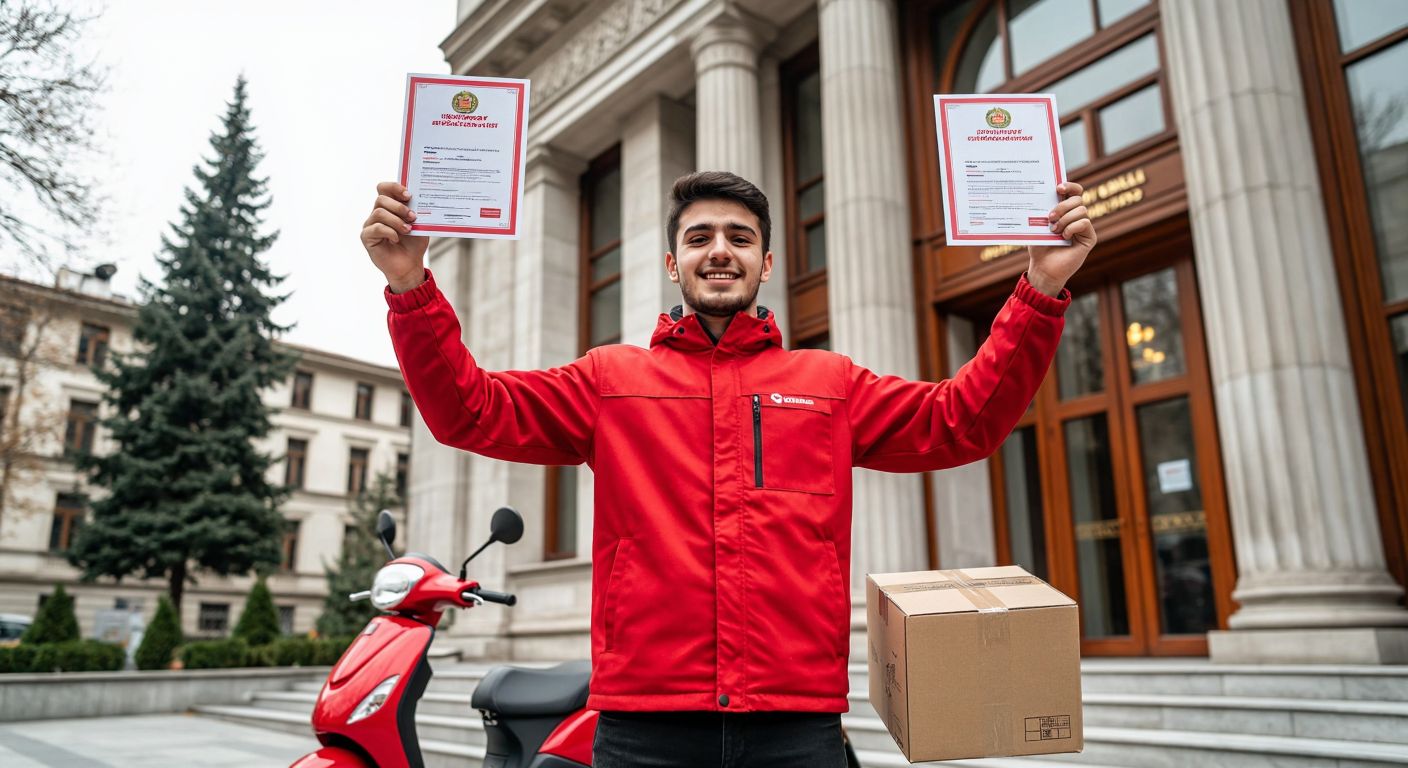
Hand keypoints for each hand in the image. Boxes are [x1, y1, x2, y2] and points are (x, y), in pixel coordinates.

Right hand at [361, 181, 429, 293]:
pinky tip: (396, 239)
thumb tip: (420, 197)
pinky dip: (390, 232)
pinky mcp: (367, 237)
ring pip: (379, 213)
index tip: (408, 195)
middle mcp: (377, 213)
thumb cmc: (413, 244)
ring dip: (396, 221)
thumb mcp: (420, 224)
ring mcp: (370, 225)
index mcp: (389, 207)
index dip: (394, 187)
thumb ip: (416, 211)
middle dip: (398, 206)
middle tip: (412, 216)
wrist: (410, 265)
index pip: (384, 188)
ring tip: (408, 230)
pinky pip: (376, 228)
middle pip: (381, 199)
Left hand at [1025, 182, 1096, 296]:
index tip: (1058, 188)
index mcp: (1065, 210)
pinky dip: (1072, 227)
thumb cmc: (1039, 247)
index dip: (1069, 186)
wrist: (1042, 268)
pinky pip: (1084, 223)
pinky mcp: (1089, 237)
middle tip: (1050, 217)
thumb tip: (1040, 193)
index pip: (1074, 191)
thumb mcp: (1037, 226)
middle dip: (1062, 206)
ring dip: (1065, 219)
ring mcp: (1084, 227)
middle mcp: (1076, 216)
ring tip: (1054, 231)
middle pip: (1078, 199)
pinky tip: (1064, 236)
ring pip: (1081, 210)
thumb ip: (1042, 210)